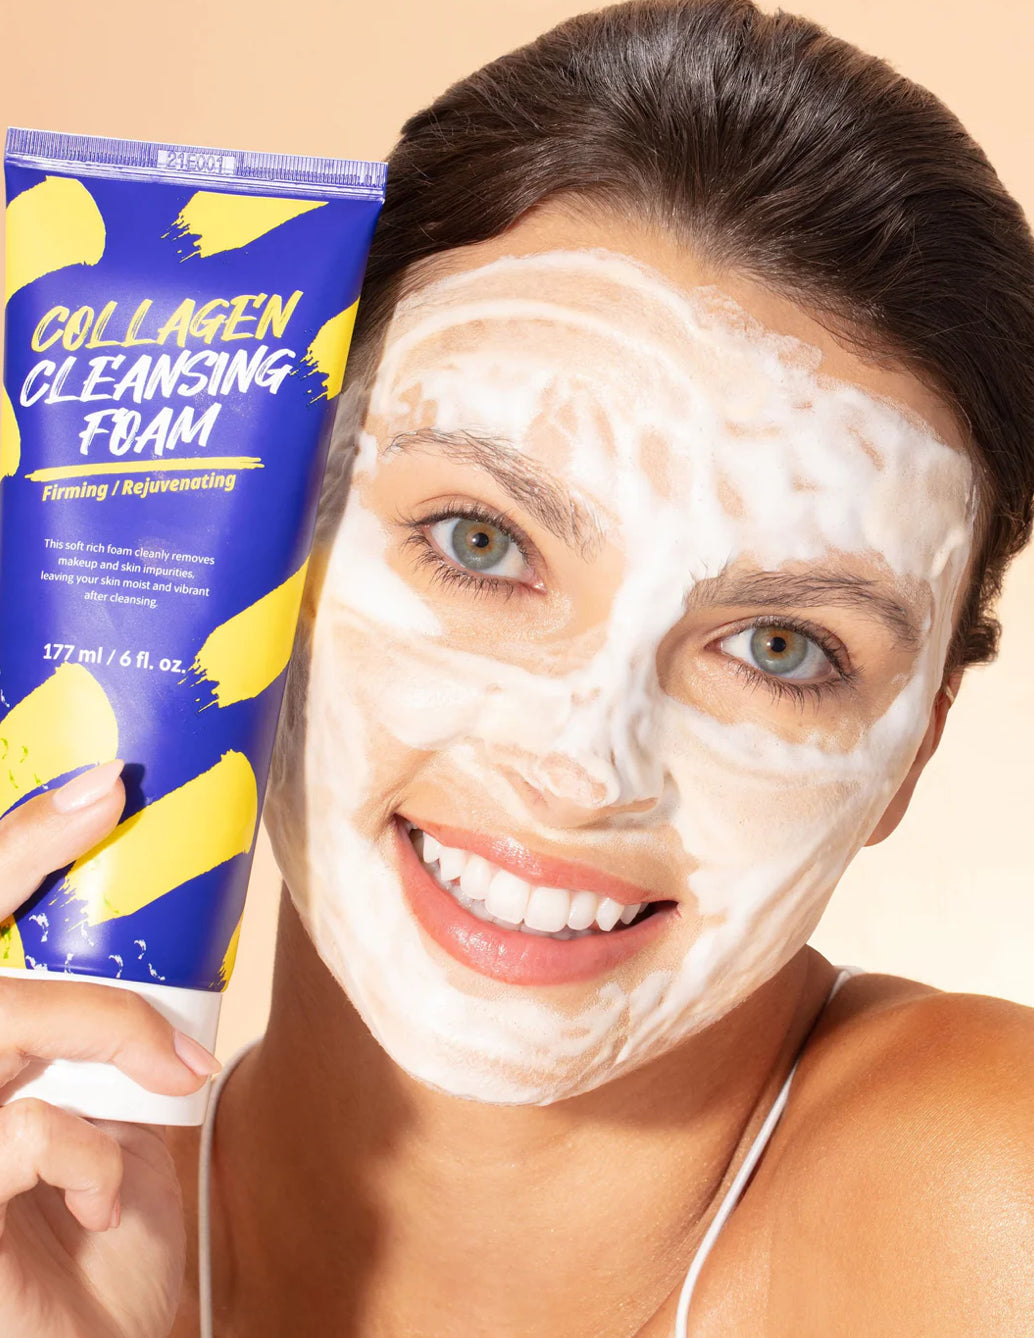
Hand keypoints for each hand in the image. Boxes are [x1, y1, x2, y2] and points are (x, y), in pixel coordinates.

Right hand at [0, 762, 219, 1336]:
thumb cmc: (109, 1226)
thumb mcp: (133, 1111)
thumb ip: (132, 1032)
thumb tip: (195, 924)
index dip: (18, 841)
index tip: (98, 782)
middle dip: (17, 853)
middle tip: (103, 797)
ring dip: (101, 1023)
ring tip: (173, 1069)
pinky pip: (19, 1131)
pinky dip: (88, 1150)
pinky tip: (106, 1200)